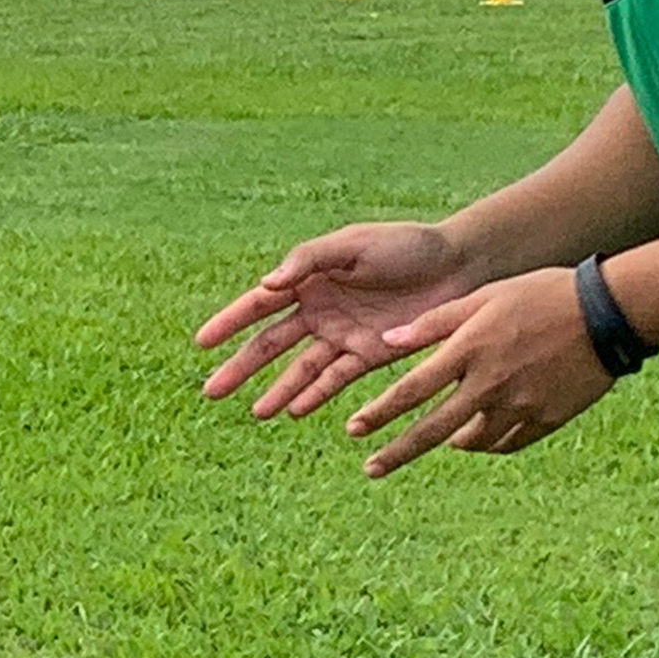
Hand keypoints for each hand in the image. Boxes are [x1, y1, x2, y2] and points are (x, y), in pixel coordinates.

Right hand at [196, 221, 476, 420]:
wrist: (458, 266)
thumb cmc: (404, 246)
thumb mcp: (352, 245)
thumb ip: (308, 261)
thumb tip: (266, 285)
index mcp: (308, 278)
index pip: (258, 305)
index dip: (228, 323)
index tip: (201, 343)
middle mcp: (319, 310)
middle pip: (271, 344)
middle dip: (241, 368)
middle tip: (212, 392)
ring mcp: (343, 335)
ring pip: (301, 369)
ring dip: (278, 390)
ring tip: (257, 413)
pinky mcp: (371, 356)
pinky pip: (337, 380)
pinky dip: (317, 396)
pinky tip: (297, 412)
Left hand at [342, 267, 612, 477]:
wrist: (605, 314)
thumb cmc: (538, 294)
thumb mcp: (481, 297)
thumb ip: (433, 323)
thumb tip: (387, 342)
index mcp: (468, 350)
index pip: (411, 390)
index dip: (379, 413)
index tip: (354, 430)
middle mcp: (489, 383)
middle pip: (434, 428)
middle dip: (398, 452)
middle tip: (371, 469)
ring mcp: (520, 405)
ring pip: (474, 439)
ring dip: (452, 442)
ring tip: (439, 442)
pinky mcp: (548, 418)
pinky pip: (509, 441)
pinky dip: (490, 442)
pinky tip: (479, 439)